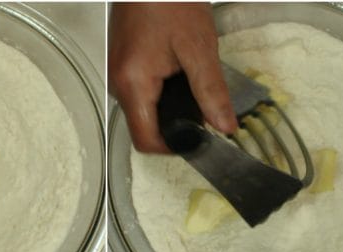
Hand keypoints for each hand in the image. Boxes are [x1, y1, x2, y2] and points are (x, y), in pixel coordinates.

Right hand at [108, 3, 237, 152]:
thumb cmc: (170, 0)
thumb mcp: (199, 48)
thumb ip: (211, 91)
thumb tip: (224, 126)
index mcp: (133, 83)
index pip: (146, 140)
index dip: (175, 146)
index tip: (200, 137)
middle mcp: (118, 82)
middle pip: (144, 126)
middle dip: (176, 124)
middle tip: (205, 108)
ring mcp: (117, 71)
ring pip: (143, 109)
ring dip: (170, 106)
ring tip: (193, 84)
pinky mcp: (122, 62)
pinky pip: (140, 90)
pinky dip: (161, 91)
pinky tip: (180, 73)